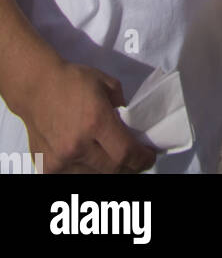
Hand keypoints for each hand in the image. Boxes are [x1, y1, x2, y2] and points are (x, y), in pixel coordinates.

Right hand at [23, 61, 156, 174]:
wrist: (36, 87)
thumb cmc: (73, 81)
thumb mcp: (106, 83)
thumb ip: (122, 105)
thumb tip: (130, 125)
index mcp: (96, 121)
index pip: (125, 153)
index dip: (142, 159)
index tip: (149, 157)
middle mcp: (78, 145)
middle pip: (113, 169)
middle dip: (130, 167)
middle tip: (136, 160)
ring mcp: (61, 159)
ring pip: (94, 176)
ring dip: (109, 170)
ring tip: (115, 160)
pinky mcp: (47, 167)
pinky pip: (74, 176)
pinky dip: (86, 171)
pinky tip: (91, 160)